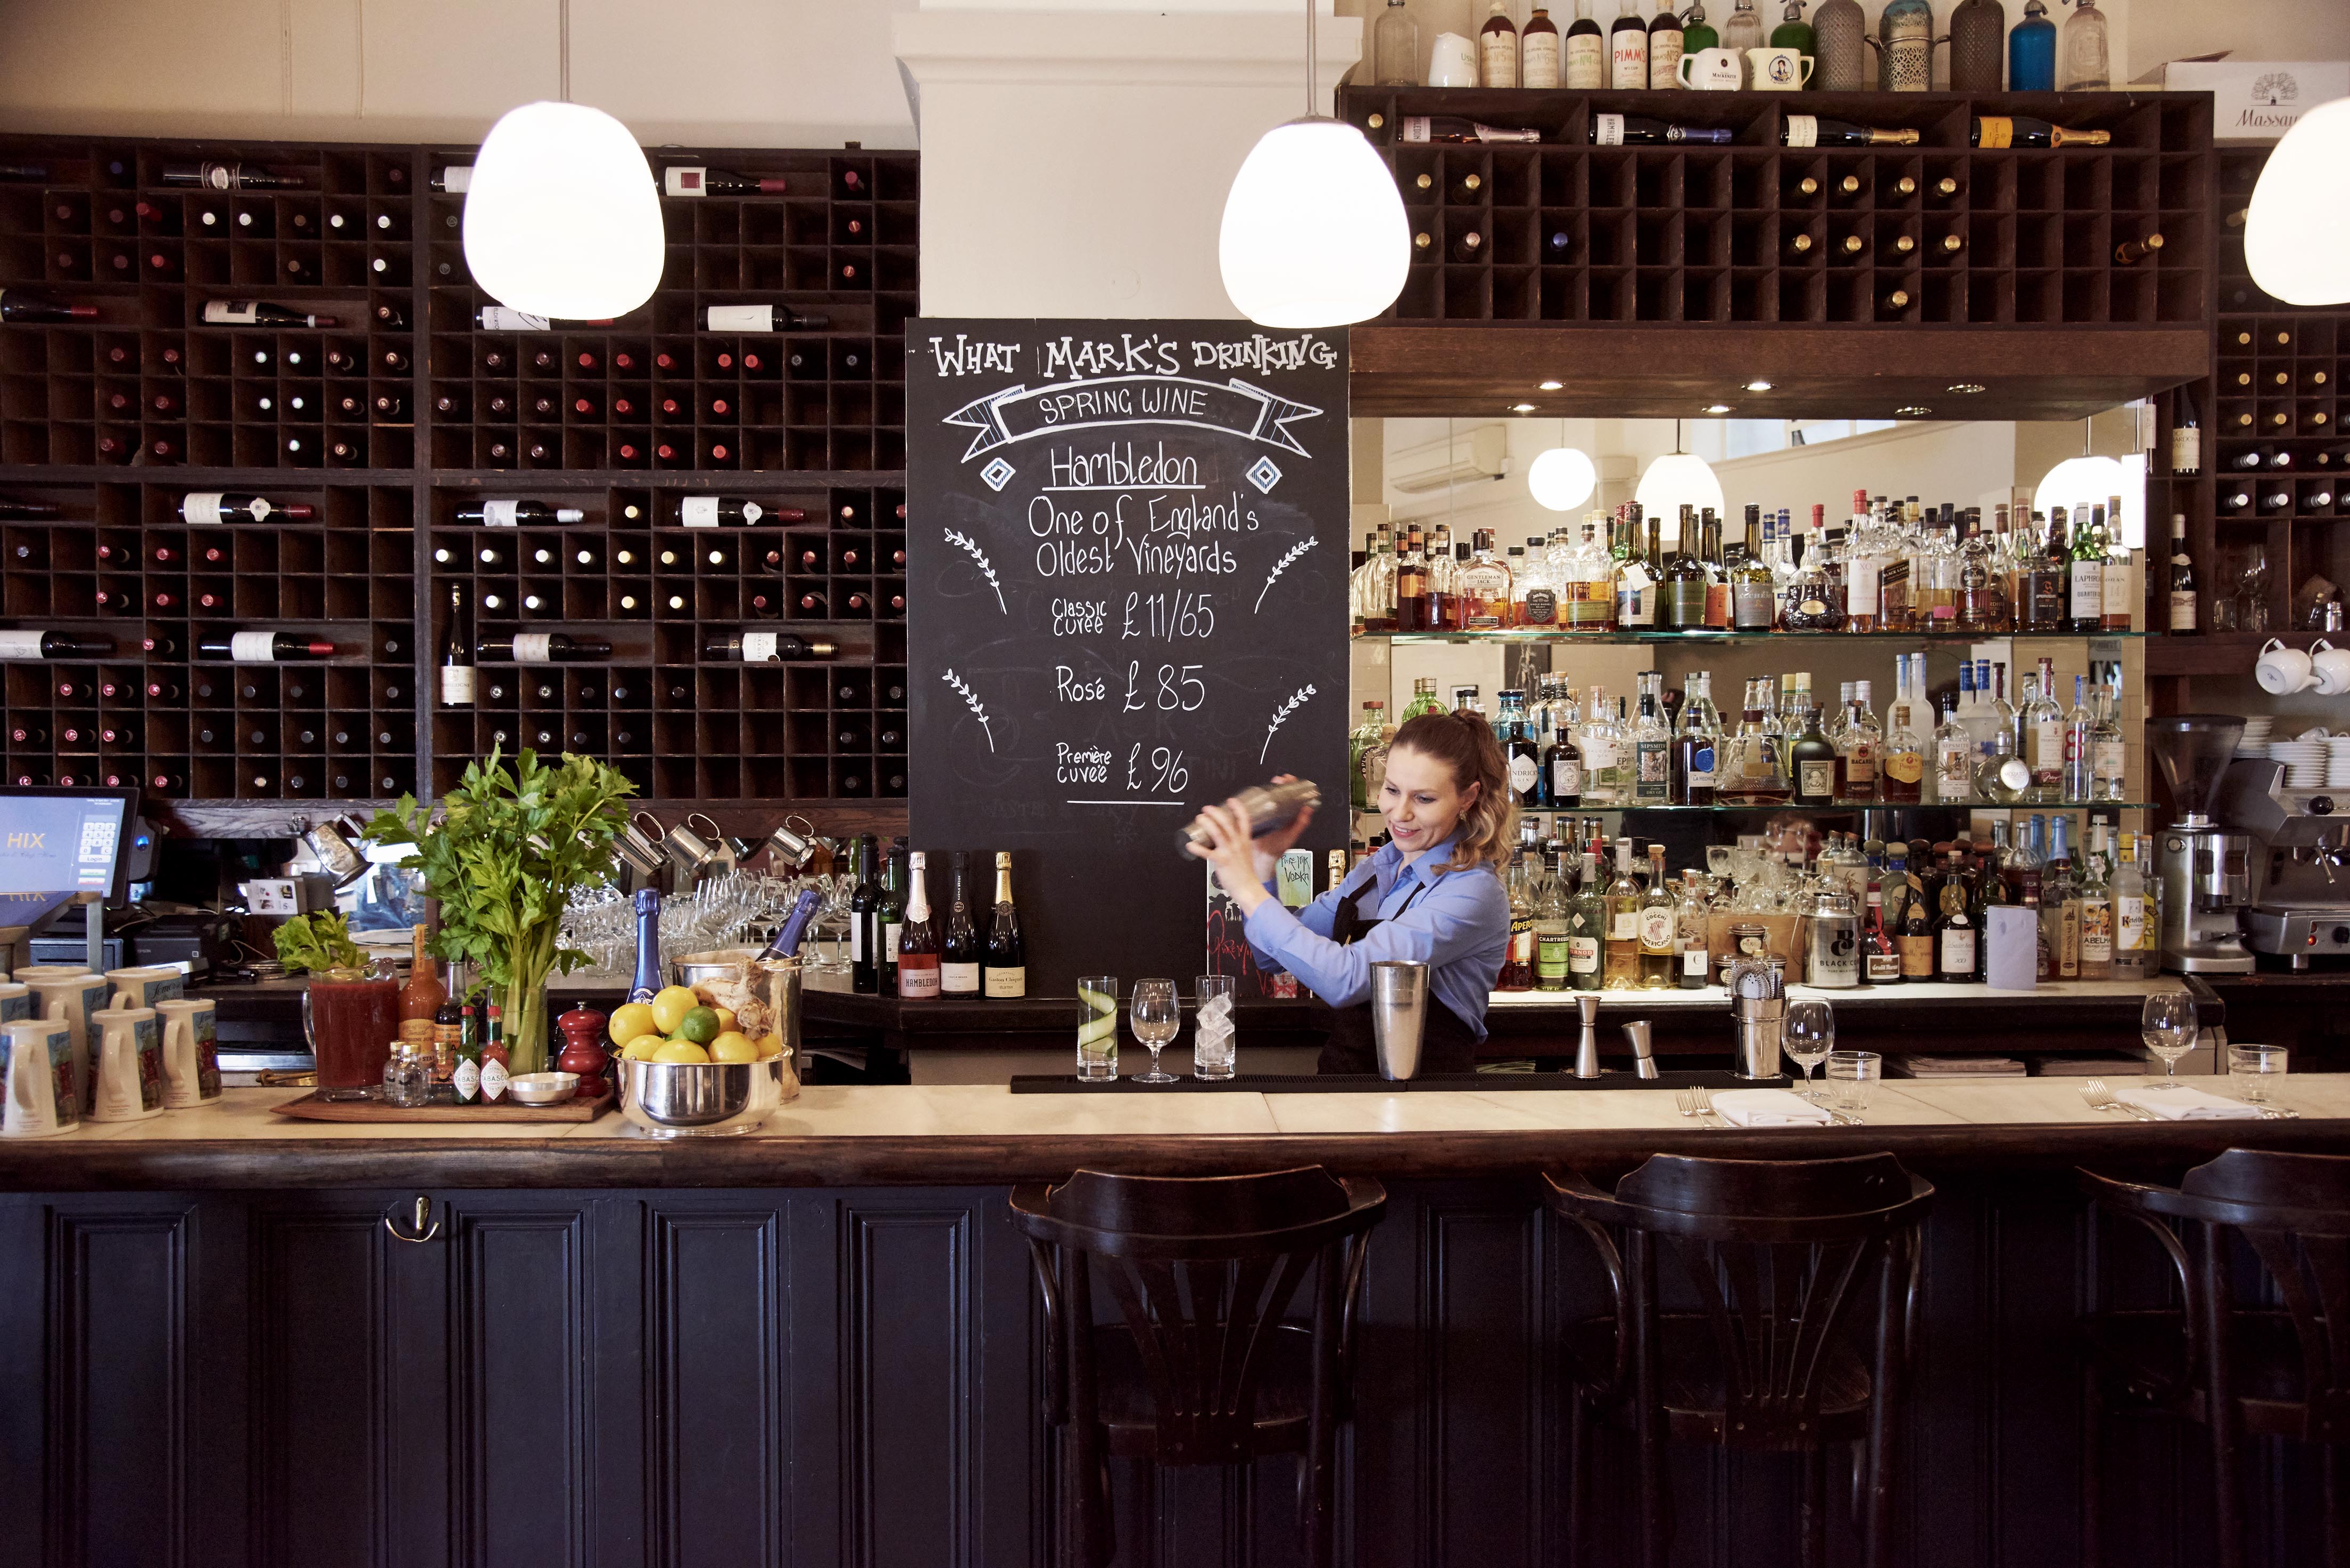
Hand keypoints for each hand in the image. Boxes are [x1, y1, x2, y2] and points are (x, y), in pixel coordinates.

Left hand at [1186, 796, 1284, 914]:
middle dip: (1216, 812)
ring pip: (1217, 832)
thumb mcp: (1247, 853)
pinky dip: (1196, 848)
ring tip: (1199, 818)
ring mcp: (1229, 852)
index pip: (1245, 819)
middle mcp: (1237, 843)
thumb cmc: (1246, 873)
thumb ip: (1239, 844)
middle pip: (1227, 822)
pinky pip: (1206, 853)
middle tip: (1206, 808)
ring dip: (1207, 823)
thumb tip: (1230, 839)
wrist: (1248, 888)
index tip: (1231, 800)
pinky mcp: (1221, 861)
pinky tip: (1189, 845)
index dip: (1238, 808)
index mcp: (1245, 840)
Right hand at [1253, 774, 1316, 859]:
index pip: (1291, 797)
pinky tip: (1258, 793)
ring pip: (1268, 797)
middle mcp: (1277, 814)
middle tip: (1280, 779)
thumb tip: (1308, 809)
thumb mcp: (1291, 836)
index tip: (1291, 780)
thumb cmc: (1277, 849)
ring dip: (1270, 788)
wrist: (1261, 858)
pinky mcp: (1255, 816)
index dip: (1292, 787)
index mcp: (1287, 816)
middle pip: (1279, 794)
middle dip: (1280, 784)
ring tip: (1273, 783)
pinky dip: (1257, 797)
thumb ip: (1300, 824)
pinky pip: (1257, 804)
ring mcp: (1266, 814)